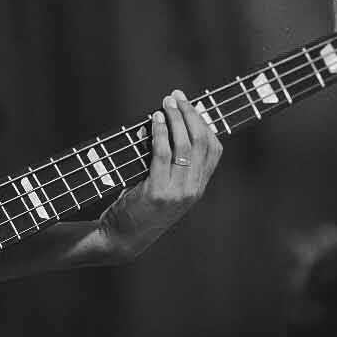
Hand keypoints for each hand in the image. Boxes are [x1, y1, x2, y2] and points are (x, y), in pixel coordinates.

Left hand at [97, 89, 221, 260]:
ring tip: (166, 103)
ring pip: (186, 146)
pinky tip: (155, 120)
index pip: (214, 149)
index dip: (204, 123)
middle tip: (176, 97)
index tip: (190, 105)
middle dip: (190, 114)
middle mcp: (192, 190)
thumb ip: (171, 165)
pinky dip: (161, 133)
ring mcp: (177, 192)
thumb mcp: (164, 188)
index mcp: (197, 188)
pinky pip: (163, 154)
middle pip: (202, 143)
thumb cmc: (139, 210)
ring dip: (176, 119)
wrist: (121, 239)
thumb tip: (164, 124)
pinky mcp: (158, 192)